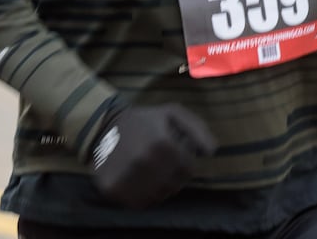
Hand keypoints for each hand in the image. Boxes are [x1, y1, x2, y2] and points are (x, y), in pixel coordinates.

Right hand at [90, 104, 216, 208]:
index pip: (188, 169)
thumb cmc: (144, 120)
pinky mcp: (114, 189)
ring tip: (150, 170)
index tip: (174, 154)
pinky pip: (140, 202)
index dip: (185, 162)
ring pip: (158, 196)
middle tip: (162, 163)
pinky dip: (143, 195)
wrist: (104, 125)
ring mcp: (128, 178)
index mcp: (162, 144)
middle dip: (173, 175)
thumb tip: (212, 152)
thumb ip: (197, 129)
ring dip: (159, 186)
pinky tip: (138, 179)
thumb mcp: (172, 113)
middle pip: (174, 185)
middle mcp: (146, 163)